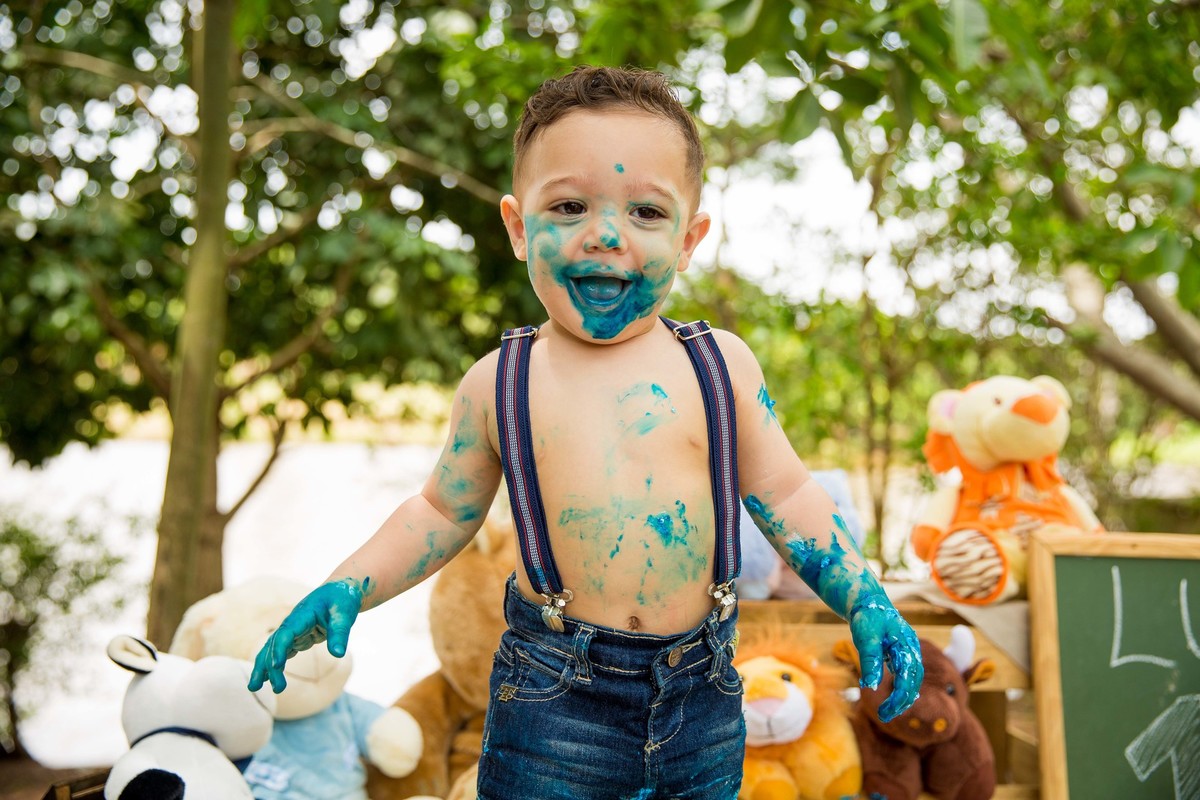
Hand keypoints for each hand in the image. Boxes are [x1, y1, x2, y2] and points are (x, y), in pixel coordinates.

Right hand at [247, 578, 366, 693]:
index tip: (276, 666)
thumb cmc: (342, 598)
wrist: (341, 590)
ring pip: (273, 650)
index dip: (279, 649)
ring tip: (254, 687)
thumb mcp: (344, 613)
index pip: (285, 633)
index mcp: (302, 615)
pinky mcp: (298, 637)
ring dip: (265, 667)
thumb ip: (340, 633)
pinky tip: (268, 678)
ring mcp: (293, 631)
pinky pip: (282, 651)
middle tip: (277, 689)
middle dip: (270, 666)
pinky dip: (274, 664)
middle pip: (275, 645)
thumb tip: (338, 654)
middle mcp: (292, 624)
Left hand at [849, 595, 923, 722]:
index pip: (907, 680)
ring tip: (888, 711)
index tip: (885, 713)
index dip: (898, 698)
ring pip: (912, 680)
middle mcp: (912, 650)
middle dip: (901, 702)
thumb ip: (870, 660)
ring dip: (902, 697)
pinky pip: (907, 674)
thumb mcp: (865, 637)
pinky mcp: (902, 652)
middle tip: (884, 716)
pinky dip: (902, 688)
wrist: (867, 600)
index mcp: (907, 646)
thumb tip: (871, 686)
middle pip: (913, 683)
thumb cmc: (867, 617)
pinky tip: (894, 698)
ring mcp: (909, 651)